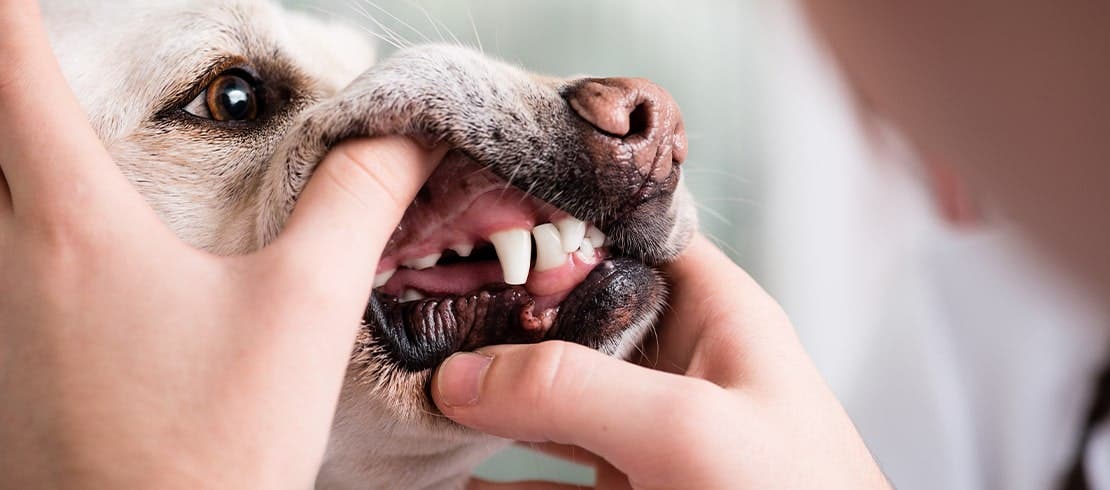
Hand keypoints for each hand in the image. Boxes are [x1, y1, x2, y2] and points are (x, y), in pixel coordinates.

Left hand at [0, 3, 442, 487]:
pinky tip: (60, 258)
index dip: (15, 12)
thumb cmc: (216, 447)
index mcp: (73, 225)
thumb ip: (358, 201)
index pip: (11, 71)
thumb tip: (404, 132)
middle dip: (4, 79)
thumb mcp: (308, 310)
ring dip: (8, 162)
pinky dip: (15, 229)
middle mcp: (4, 262)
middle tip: (39, 56)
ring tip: (47, 142)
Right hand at [430, 235, 889, 488]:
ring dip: (490, 392)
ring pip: (555, 393)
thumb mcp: (687, 430)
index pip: (629, 233)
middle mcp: (681, 361)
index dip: (558, 219)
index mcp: (716, 313)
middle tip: (422, 304)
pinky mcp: (631, 487)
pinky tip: (451, 471)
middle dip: (502, 312)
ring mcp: (652, 429)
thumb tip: (462, 376)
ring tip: (418, 379)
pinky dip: (498, 472)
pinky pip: (548, 471)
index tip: (476, 218)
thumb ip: (574, 390)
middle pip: (574, 313)